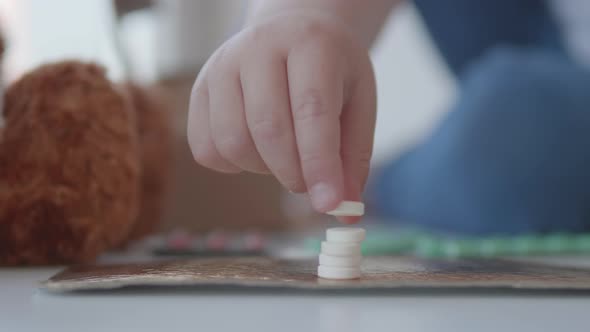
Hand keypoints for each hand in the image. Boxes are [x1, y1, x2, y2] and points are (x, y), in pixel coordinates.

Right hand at [187, 11, 375, 221]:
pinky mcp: (199, 90)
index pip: (311, 110)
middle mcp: (259, 48)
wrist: (291, 32)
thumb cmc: (329, 71)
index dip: (319, 163)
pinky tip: (256, 149)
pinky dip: (233, 165)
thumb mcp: (357, 104)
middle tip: (310, 182)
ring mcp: (222, 67)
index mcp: (310, 44)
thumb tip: (343, 211)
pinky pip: (206, 148)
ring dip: (263, 169)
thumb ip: (352, 158)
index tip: (328, 203)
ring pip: (232, 142)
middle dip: (293, 173)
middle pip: (268, 130)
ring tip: (283, 155)